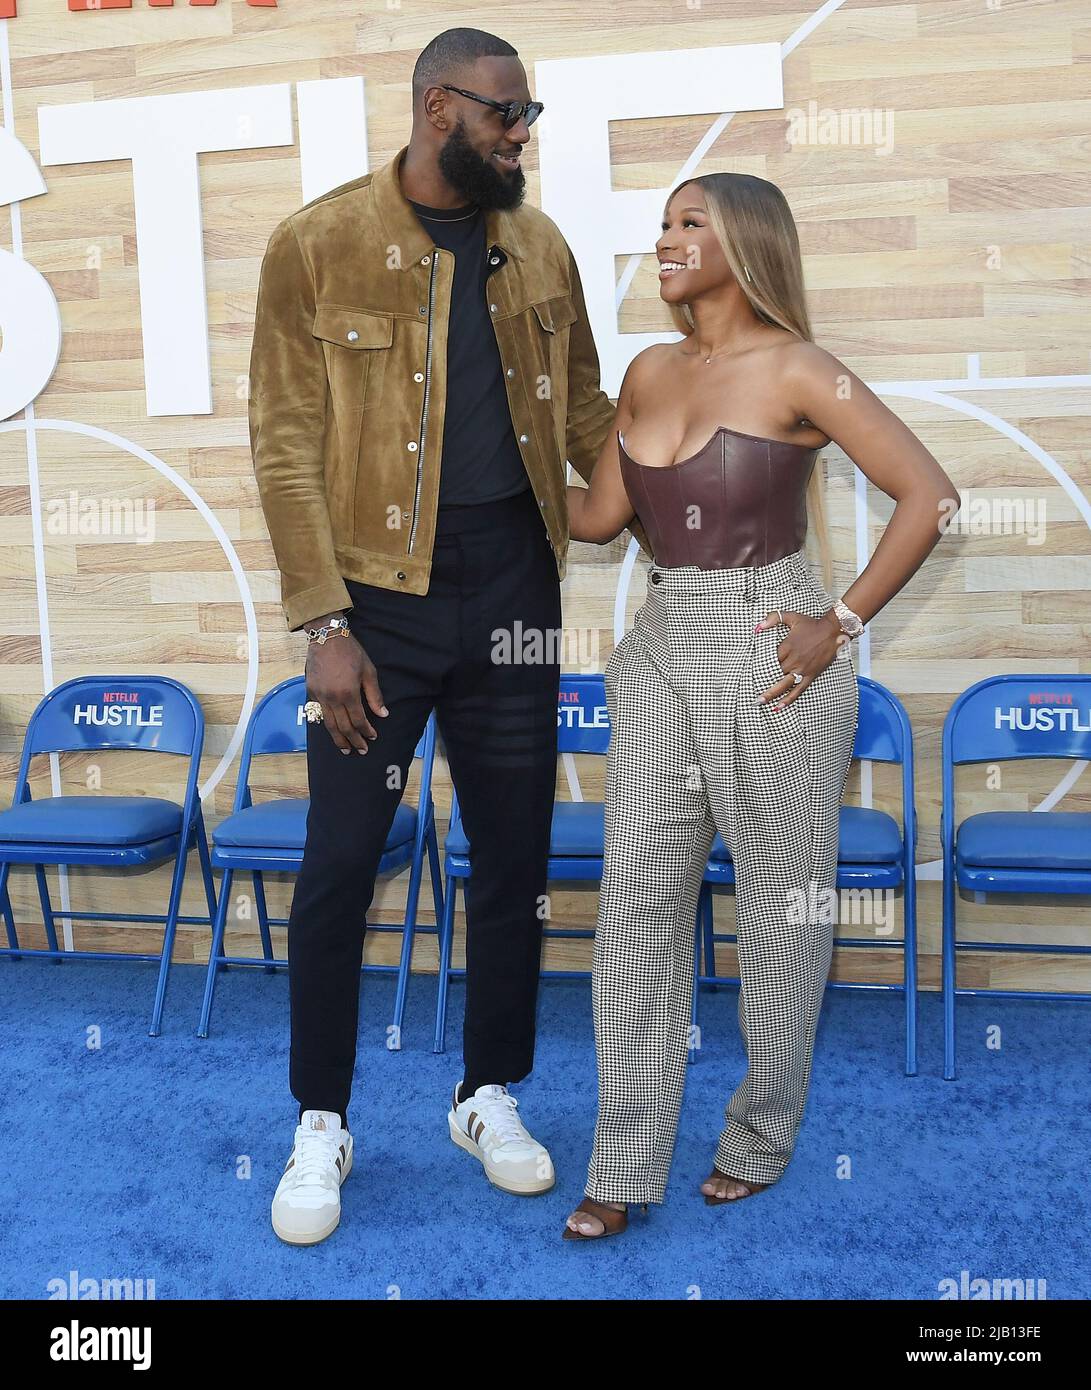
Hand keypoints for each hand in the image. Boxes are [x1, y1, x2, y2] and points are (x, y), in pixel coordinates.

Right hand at [306, 628, 387, 754]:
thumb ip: (375, 695)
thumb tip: (383, 714)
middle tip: (361, 750)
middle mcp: (332, 698)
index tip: (372, 737)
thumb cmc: (351, 652)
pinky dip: (325, 724)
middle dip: (353, 741)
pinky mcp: (311, 691)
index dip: (366, 731)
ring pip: (328, 724)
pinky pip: (318, 713)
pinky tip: (331, 731)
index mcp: (348, 693)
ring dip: (337, 739)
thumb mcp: (368, 671)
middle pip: (343, 727)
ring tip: (345, 749)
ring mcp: (319, 696)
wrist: (326, 636)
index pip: (358, 720)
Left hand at [755, 609, 849, 711]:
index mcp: (787, 646)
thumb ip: (773, 618)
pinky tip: (779, 706)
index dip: (758, 666)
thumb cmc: (812, 624)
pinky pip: (798, 690)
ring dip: (771, 694)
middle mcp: (793, 660)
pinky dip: (788, 699)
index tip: (749, 672)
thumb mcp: (792, 617)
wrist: (833, 631)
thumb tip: (757, 627)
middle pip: (773, 673)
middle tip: (749, 691)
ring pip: (783, 684)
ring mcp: (802, 669)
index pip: (768, 659)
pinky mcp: (811, 675)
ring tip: (759, 702)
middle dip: (761, 682)